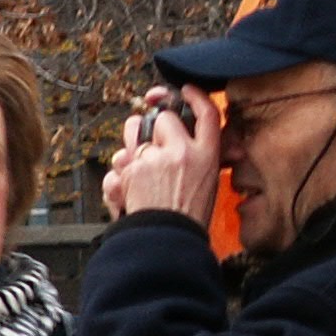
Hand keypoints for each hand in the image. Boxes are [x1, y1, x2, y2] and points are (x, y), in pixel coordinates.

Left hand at [104, 86, 220, 226]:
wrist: (167, 243)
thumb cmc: (188, 220)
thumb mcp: (209, 186)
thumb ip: (204, 160)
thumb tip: (216, 147)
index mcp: (206, 155)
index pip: (207, 113)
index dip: (195, 96)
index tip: (186, 91)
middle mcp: (181, 152)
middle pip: (164, 117)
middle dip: (154, 127)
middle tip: (154, 145)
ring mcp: (154, 158)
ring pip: (134, 130)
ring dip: (133, 143)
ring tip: (139, 166)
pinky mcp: (130, 169)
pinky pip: (119, 160)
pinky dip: (119, 174)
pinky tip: (129, 190)